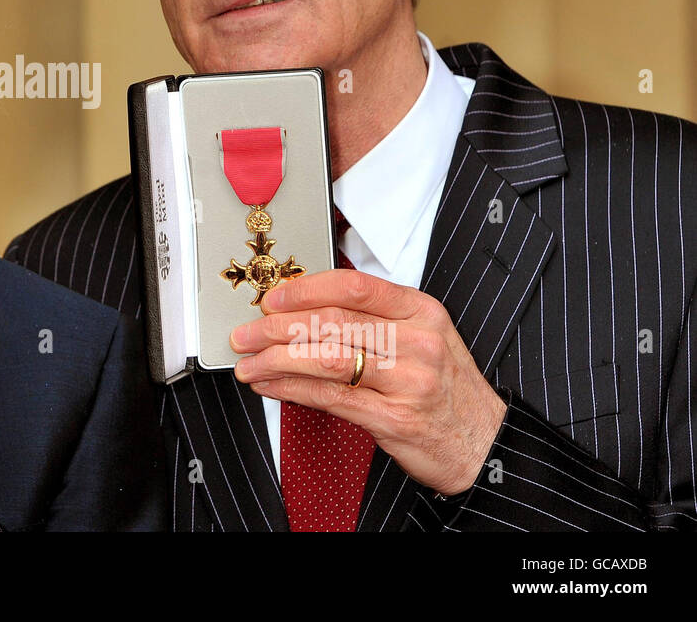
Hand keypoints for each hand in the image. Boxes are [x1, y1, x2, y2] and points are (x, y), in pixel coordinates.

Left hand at [230, 269, 507, 495]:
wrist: (484, 442)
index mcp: (421, 312)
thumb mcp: (421, 339)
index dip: (305, 289)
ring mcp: (409, 380)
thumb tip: (302, 312)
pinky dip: (292, 390)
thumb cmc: (443, 388)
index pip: (354, 286)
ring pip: (327, 358)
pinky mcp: (396, 418)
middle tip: (245, 333)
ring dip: (277, 360)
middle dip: (277, 327)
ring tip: (249, 362)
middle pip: (333, 322)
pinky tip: (270, 386)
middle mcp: (418, 341)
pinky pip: (332, 397)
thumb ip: (372, 321)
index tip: (272, 298)